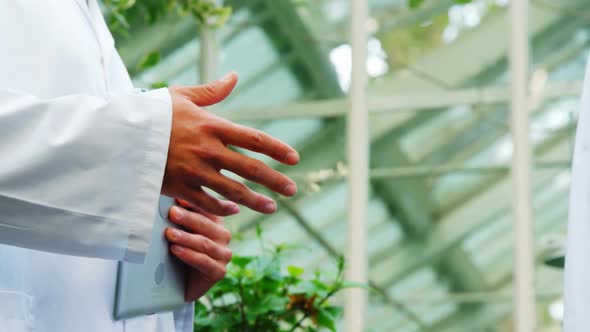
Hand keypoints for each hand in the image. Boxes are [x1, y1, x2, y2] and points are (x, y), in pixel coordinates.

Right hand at [162, 72, 299, 215]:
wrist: (118, 134)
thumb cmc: (151, 112)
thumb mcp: (181, 95)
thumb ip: (211, 91)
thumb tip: (234, 77)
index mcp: (212, 126)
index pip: (253, 139)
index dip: (277, 149)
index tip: (295, 158)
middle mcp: (208, 150)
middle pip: (250, 169)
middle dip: (275, 180)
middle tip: (293, 190)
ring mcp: (194, 171)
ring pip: (233, 191)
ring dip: (255, 201)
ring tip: (271, 208)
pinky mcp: (179, 187)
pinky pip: (207, 203)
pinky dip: (222, 208)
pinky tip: (234, 210)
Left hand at [165, 200, 231, 301]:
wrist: (179, 285)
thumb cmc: (178, 252)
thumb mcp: (178, 231)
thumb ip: (178, 218)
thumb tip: (168, 198)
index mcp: (216, 222)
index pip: (207, 210)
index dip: (193, 203)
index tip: (178, 198)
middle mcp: (223, 236)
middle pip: (206, 225)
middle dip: (188, 218)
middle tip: (172, 213)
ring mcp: (223, 255)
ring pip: (204, 243)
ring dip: (186, 238)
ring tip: (169, 234)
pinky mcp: (219, 272)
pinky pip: (204, 262)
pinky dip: (189, 255)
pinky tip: (176, 250)